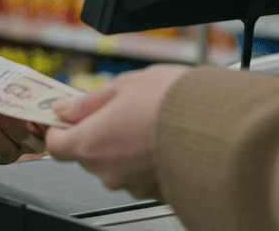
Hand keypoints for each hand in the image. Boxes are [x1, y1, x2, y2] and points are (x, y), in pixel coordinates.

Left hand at [0, 52, 49, 164]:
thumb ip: (9, 73)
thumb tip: (18, 79)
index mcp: (37, 114)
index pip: (54, 124)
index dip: (50, 121)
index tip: (37, 108)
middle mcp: (27, 137)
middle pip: (31, 142)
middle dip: (13, 124)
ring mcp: (6, 149)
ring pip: (5, 150)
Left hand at [43, 64, 188, 190]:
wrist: (222, 124)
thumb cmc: (173, 101)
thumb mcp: (123, 86)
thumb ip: (87, 102)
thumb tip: (63, 108)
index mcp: (90, 144)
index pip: (55, 145)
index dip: (59, 128)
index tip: (68, 116)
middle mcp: (107, 172)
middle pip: (87, 155)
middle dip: (97, 133)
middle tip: (119, 111)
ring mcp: (132, 185)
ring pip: (115, 165)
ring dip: (124, 147)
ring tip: (148, 123)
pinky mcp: (156, 192)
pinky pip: (141, 175)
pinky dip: (146, 160)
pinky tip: (162, 139)